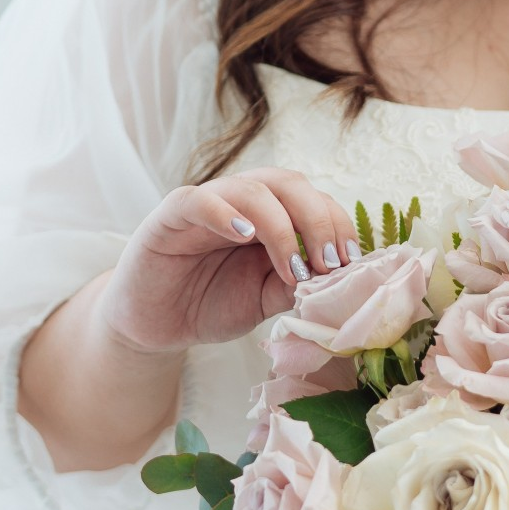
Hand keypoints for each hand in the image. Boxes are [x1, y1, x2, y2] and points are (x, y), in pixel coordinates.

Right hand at [100, 168, 358, 353]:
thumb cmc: (213, 304)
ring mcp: (207, 205)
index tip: (350, 263)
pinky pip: (198, 200)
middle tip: (329, 263)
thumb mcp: (267, 300)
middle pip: (290, 184)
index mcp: (272, 217)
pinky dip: (224, 212)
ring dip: (282, 226)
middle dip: (319, 221)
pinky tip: (245, 235)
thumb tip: (338, 280)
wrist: (158, 325)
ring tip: (292, 267)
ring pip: (252, 189)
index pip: (315, 201)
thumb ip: (298, 285)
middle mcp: (243, 203)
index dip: (338, 226)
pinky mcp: (170, 217)